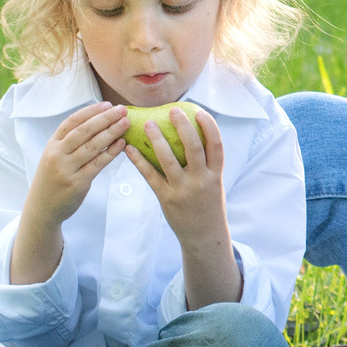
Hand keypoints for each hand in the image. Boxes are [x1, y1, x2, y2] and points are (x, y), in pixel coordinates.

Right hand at [26, 102, 128, 228]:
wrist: (41, 208)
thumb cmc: (52, 178)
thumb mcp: (53, 156)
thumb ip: (69, 141)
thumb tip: (96, 121)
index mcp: (51, 145)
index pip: (72, 122)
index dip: (91, 112)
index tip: (107, 104)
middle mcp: (57, 155)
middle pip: (84, 131)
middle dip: (105, 118)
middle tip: (122, 110)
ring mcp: (66, 169)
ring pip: (92, 146)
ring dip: (111, 132)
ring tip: (126, 123)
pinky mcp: (77, 183)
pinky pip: (97, 164)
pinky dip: (111, 152)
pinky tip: (122, 144)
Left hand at [130, 105, 227, 244]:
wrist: (204, 235)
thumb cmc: (208, 204)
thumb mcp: (214, 183)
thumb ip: (206, 164)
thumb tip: (192, 136)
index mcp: (216, 174)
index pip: (216, 144)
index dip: (209, 126)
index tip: (199, 111)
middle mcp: (201, 180)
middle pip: (193, 147)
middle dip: (183, 126)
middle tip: (173, 110)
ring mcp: (183, 189)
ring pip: (168, 159)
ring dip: (156, 139)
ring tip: (147, 124)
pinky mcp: (166, 198)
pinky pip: (150, 175)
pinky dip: (139, 160)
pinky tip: (129, 148)